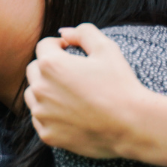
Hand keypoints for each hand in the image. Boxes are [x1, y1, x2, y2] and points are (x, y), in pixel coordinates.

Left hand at [24, 23, 149, 158]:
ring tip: (69, 95)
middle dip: (48, 67)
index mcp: (51, 64)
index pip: (44, 46)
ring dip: (45, 90)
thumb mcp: (107, 48)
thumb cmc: (121, 85)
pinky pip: (40, 119)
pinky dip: (50, 115)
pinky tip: (70, 114)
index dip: (59, 46)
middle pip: (34, 69)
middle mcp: (40, 88)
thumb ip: (83, 32)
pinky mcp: (47, 134)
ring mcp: (42, 113)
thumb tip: (63, 32)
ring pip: (33, 94)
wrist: (134, 126)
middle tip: (71, 74)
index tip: (71, 52)